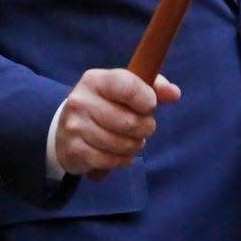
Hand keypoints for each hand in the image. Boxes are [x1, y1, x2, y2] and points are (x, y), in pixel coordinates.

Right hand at [55, 68, 180, 178]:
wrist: (65, 130)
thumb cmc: (104, 105)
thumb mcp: (124, 89)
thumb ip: (153, 87)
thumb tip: (175, 93)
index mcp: (95, 80)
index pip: (127, 86)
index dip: (146, 99)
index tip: (150, 105)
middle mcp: (81, 100)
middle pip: (129, 122)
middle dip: (145, 128)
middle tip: (144, 128)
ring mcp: (75, 126)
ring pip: (121, 144)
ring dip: (134, 146)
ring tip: (131, 140)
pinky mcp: (74, 150)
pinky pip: (110, 160)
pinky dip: (121, 160)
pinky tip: (119, 153)